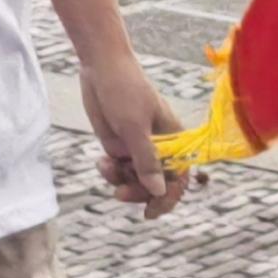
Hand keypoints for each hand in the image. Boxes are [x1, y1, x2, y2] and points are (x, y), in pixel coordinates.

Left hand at [80, 51, 185, 215]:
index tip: (150, 212)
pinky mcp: (118, 142)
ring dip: (120, 180)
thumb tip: (159, 192)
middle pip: (154, 183)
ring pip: (133, 178)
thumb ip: (146, 160)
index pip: (178, 178)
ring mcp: (136, 145)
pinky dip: (110, 170)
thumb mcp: (134, 127)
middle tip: (119, 194)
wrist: (99, 64)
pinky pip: (118, 167)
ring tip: (105, 168)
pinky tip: (101, 163)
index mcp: (173, 140)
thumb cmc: (123, 90)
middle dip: (138, 191)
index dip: (168, 198)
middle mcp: (158, 146)